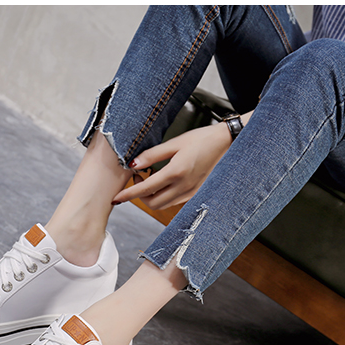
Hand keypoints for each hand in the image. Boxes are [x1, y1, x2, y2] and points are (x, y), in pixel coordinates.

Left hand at [112, 116, 248, 209]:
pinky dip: (163, 195)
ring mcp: (191, 193)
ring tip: (150, 177)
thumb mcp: (175, 143)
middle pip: (152, 203)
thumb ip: (152, 155)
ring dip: (151, 196)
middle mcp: (184, 187)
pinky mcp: (196, 194)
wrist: (229, 144)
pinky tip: (164, 181)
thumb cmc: (203, 140)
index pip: (145, 189)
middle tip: (138, 177)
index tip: (116, 197)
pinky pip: (174, 201)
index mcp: (176, 173)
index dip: (128, 195)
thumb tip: (133, 164)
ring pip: (163, 204)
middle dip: (139, 195)